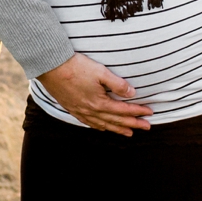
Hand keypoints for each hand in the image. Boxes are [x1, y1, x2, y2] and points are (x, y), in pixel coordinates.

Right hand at [39, 53, 153, 135]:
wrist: (51, 67)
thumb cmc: (76, 67)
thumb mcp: (100, 72)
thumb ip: (117, 84)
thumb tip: (133, 93)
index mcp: (100, 103)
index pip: (124, 109)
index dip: (138, 111)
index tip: (150, 113)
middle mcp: (91, 111)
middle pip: (116, 120)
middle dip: (133, 124)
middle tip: (147, 127)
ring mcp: (81, 112)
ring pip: (104, 125)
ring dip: (118, 129)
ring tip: (129, 133)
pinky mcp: (73, 109)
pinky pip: (90, 124)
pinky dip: (101, 127)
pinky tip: (104, 128)